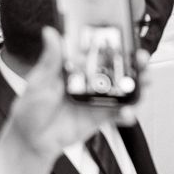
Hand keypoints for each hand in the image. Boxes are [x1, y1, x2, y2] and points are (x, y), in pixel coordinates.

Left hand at [8, 29, 147, 156]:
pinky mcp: (101, 117)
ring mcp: (97, 99)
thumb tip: (50, 33)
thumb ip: (50, 59)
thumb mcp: (39, 81)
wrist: (31, 140)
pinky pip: (119, 114)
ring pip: (125, 89)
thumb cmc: (31, 108)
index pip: (100, 50)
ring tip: (142, 83)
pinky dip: (128, 113)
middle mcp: (90, 80)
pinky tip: (127, 112)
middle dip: (135, 62)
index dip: (116, 42)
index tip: (126, 36)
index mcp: (76, 67)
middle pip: (119, 68)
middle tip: (140, 59)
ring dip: (138, 85)